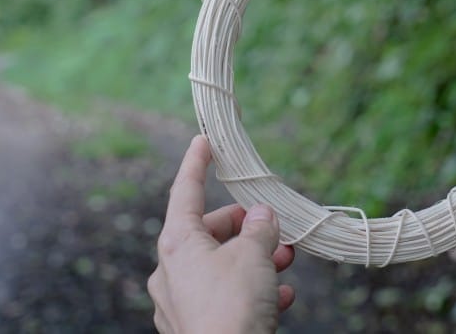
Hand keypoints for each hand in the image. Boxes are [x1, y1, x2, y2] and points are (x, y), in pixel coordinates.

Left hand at [148, 135, 295, 333]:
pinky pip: (224, 299)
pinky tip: (280, 297)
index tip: (203, 141)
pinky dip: (251, 292)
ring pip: (220, 268)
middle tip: (274, 226)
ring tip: (285, 262)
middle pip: (208, 233)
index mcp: (177, 243)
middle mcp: (171, 271)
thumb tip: (261, 215)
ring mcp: (179, 303)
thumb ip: (260, 228)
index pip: (185, 191)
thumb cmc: (234, 307)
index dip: (196, 163)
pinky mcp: (193, 328)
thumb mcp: (254, 256)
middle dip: (246, 227)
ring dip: (254, 261)